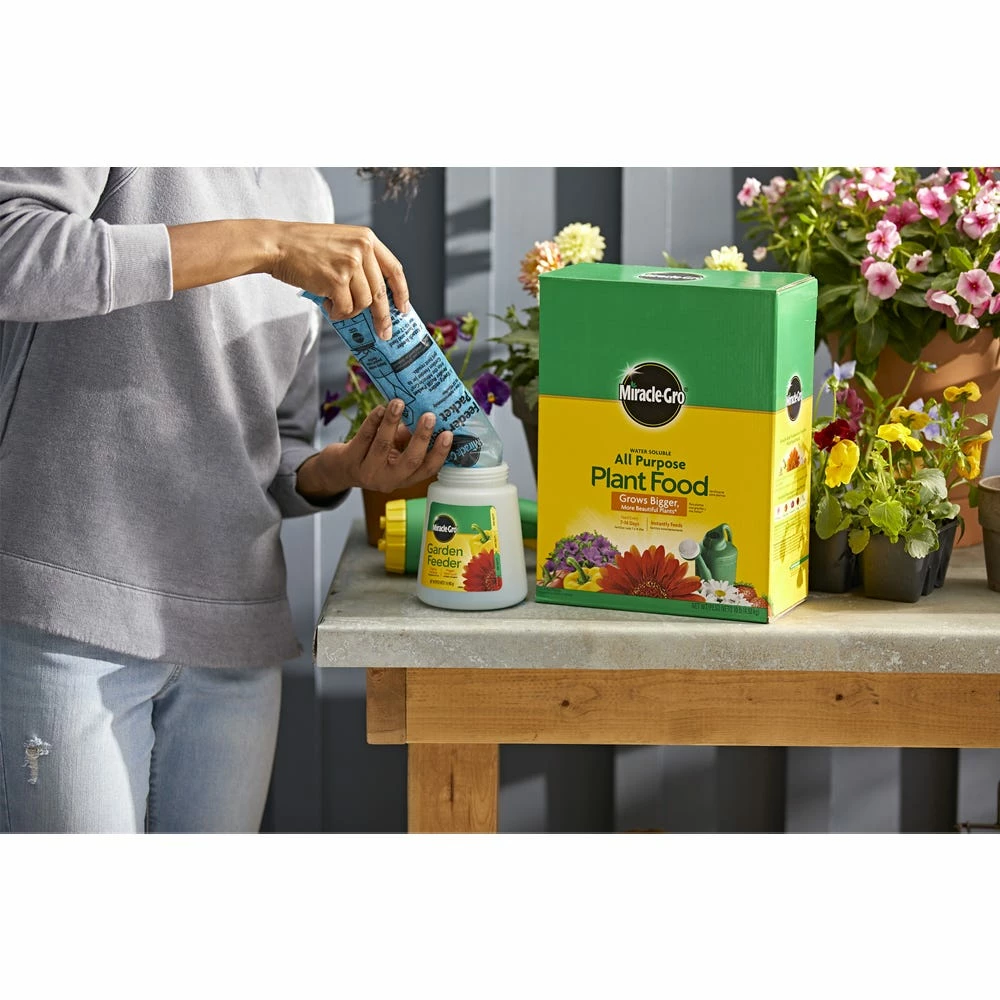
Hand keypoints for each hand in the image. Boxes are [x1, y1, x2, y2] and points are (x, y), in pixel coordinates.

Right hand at [268, 223, 408, 339]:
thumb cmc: (305, 247)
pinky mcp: (336, 280)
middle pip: (380, 292)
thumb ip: (360, 261)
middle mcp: (362, 249)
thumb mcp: (341, 243)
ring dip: (349, 310)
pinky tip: (326, 304)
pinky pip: (346, 308)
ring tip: (334, 303)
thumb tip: (375, 297)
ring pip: (363, 303)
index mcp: (366, 238)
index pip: (394, 269)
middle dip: (382, 317)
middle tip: (384, 332)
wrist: (277, 244)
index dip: (401, 292)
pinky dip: (337, 312)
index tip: (403, 308)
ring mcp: (350, 264)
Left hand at [296, 399, 451, 500]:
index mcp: (405, 477)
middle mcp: (388, 479)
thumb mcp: (396, 450)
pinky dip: (373, 421)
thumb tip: (430, 412)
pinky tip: (380, 408)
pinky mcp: (350, 461)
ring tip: (399, 402)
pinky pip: (363, 438)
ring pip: (383, 446)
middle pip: (409, 461)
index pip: (427, 469)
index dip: (439, 453)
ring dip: (392, 422)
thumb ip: (411, 436)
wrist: (340, 469)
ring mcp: (368, 472)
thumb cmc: (375, 454)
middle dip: (421, 437)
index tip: (448, 434)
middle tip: (429, 416)